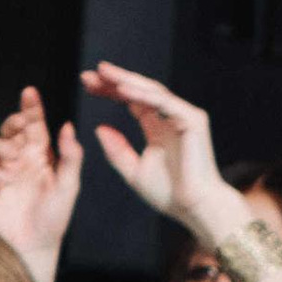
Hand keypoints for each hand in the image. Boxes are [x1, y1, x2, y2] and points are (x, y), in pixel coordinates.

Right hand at [0, 86, 82, 281]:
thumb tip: (67, 125)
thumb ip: (70, 156)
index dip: (31, 108)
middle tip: (21, 123)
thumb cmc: (55, 217)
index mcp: (39, 155)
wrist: (35, 246)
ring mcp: (0, 173)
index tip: (30, 93)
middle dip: (13, 122)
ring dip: (2, 146)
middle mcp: (18, 160)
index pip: (33, 125)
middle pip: (9, 129)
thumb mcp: (69, 185)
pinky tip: (7, 178)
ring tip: (14, 159)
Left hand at [81, 62, 238, 234]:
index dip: (110, 91)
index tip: (87, 84)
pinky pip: (165, 102)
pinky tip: (123, 90)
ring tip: (104, 73)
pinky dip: (144, 95)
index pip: (131, 101)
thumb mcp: (134, 171)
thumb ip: (117, 150)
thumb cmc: (169, 194)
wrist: (194, 208)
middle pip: (140, 91)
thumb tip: (98, 129)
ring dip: (127, 81)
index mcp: (157, 127)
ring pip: (152, 91)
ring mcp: (183, 116)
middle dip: (115, 81)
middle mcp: (170, 117)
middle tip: (91, 73)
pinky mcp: (193, 120)